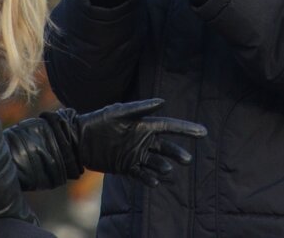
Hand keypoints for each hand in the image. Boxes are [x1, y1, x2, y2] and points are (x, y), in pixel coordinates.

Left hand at [71, 99, 207, 187]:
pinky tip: (155, 182)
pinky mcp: (126, 167)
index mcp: (143, 126)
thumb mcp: (118, 112)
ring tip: (166, 170)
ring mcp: (135, 155)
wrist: (80, 139)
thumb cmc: (99, 121)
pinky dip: (149, 179)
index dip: (186, 130)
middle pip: (166, 148)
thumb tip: (162, 101)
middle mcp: (142, 141)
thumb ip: (139, 108)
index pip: (170, 128)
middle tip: (186, 159)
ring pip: (156, 163)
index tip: (203, 132)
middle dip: (177, 153)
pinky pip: (142, 174)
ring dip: (163, 167)